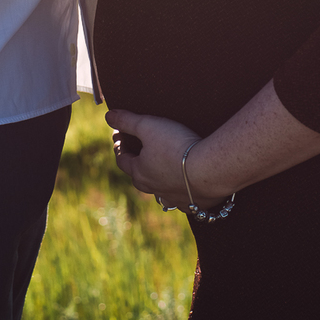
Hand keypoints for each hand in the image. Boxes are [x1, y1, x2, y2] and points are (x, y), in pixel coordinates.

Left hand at [107, 109, 228, 211]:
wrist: (210, 170)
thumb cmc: (176, 145)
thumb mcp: (148, 126)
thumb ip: (127, 120)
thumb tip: (108, 116)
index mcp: (139, 172)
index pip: (122, 159)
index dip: (119, 145)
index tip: (119, 135)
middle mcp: (153, 189)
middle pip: (139, 176)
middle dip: (137, 163)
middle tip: (138, 150)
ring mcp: (174, 199)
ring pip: (160, 191)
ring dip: (158, 180)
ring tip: (162, 169)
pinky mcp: (194, 204)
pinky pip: (183, 199)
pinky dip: (181, 191)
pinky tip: (187, 186)